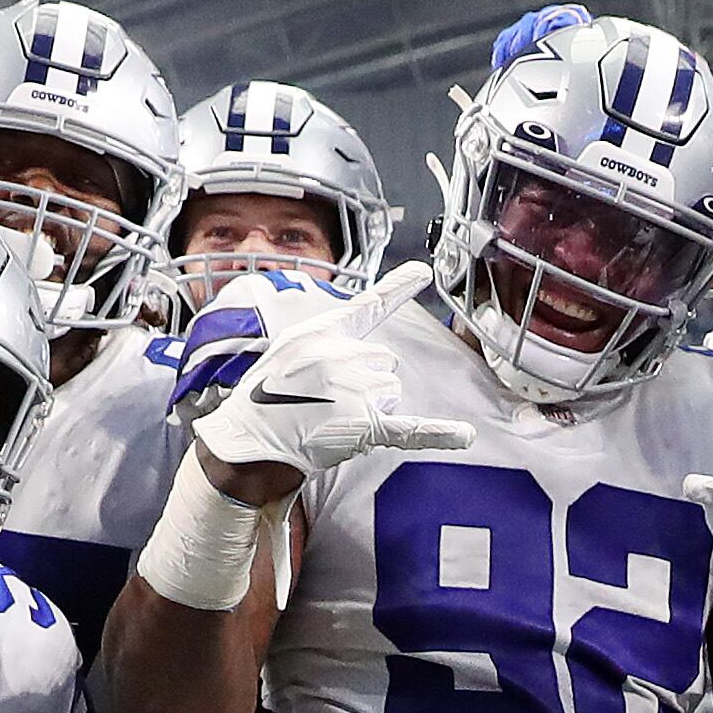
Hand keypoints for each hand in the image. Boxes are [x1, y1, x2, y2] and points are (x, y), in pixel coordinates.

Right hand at [179, 261, 471, 500]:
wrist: (247, 441)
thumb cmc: (263, 399)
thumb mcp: (287, 351)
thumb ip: (325, 341)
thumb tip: (361, 352)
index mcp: (323, 333)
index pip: (368, 304)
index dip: (399, 287)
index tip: (424, 272)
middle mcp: (342, 356)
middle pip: (385, 364)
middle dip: (366, 383)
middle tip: (328, 401)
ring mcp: (353, 391)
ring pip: (391, 393)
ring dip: (371, 408)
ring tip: (331, 419)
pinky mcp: (362, 427)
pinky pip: (410, 428)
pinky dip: (439, 434)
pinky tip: (465, 436)